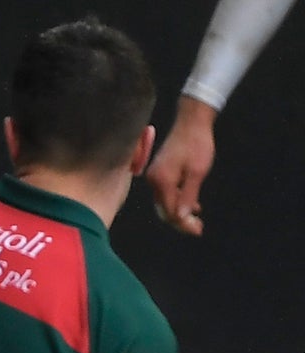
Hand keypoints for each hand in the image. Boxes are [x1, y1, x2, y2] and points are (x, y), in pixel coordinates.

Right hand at [147, 97, 216, 236]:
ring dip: (179, 213)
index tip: (198, 230)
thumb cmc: (197, 144)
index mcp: (162, 182)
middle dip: (180, 222)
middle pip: (164, 210)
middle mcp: (153, 182)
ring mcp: (154, 177)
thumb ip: (188, 195)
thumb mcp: (197, 171)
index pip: (170, 211)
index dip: (183, 224)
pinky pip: (166, 194)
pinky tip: (191, 205)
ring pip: (165, 203)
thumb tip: (181, 217)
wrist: (191, 122)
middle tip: (198, 228)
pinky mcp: (158, 173)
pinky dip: (177, 202)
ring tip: (196, 219)